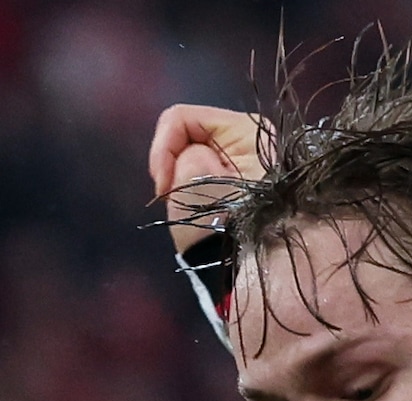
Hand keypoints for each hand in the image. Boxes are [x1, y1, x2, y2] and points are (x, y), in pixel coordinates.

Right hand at [147, 103, 271, 220]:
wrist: (249, 273)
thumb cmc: (227, 227)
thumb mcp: (201, 185)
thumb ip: (186, 158)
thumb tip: (190, 164)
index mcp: (245, 129)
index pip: (181, 117)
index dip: (162, 148)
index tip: (162, 185)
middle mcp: (245, 137)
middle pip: (183, 134)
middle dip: (169, 165)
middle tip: (170, 198)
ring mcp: (238, 160)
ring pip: (185, 156)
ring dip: (176, 181)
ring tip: (184, 209)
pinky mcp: (229, 180)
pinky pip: (193, 174)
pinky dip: (184, 192)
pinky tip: (192, 213)